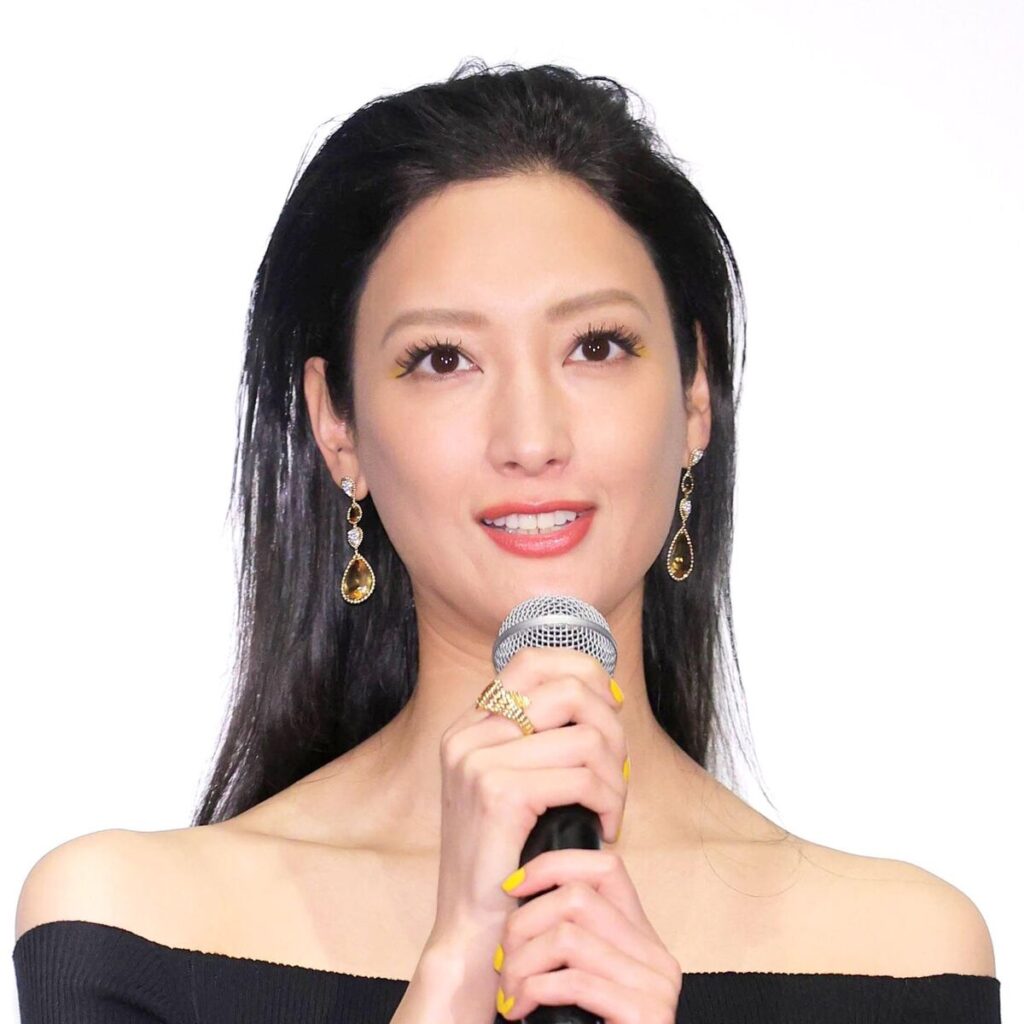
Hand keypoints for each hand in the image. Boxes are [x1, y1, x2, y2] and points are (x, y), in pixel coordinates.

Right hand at [424, 646, 627, 1012]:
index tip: (611, 706)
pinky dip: (610, 800)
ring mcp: (478, 761)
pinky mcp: (498, 793)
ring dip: (616, 774)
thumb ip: (542, 739)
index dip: (583, 670)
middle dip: (611, 727)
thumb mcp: (516, 785)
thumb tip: (603, 693)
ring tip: (611, 806)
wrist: (473, 930)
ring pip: (585, 735)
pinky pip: (582, 775)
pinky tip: (606, 825)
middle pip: (567, 688)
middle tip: (616, 772)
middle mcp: (467, 735)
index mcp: (470, 727)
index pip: (532, 660)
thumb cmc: (507, 861)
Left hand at [494, 847, 681, 1022]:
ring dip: (521, 963)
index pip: (606, 866)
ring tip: (508, 993)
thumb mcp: (572, 977)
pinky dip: (534, 990)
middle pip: (577, 896)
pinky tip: (519, 1010)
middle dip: (523, 923)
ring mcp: (657, 985)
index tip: (511, 888)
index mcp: (640, 937)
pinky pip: (575, 981)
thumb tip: (517, 891)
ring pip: (568, 935)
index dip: (552, 865)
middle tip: (502, 962)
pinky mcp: (647, 1014)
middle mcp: (656, 954)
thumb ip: (564, 937)